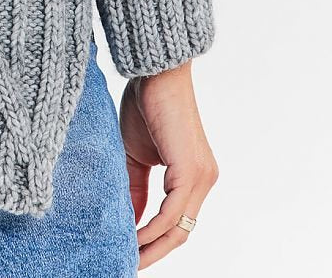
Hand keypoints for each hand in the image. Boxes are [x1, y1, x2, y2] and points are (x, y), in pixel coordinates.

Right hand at [119, 60, 218, 267]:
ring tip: (127, 256)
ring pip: (179, 228)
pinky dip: (152, 229)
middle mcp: (204, 180)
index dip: (155, 242)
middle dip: (154, 253)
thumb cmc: (146, 104)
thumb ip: (136, 188)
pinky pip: (172, 213)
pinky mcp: (191, 171)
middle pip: (181, 232)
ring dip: (151, 246)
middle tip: (128, 264)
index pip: (177, 222)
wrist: (156, 72)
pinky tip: (133, 237)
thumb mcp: (136, 155)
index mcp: (194, 177)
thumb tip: (129, 221)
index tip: (130, 252)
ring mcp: (201, 177)